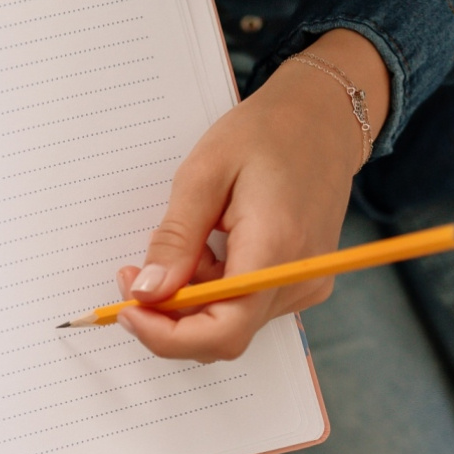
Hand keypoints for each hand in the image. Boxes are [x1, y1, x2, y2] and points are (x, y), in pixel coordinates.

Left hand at [116, 28, 389, 360]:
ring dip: (191, 297)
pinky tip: (210, 248)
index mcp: (277, 250)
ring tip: (186, 240)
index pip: (222, 332)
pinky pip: (245, 306)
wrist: (323, 118)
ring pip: (229, 322)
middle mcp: (298, 279)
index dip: (168, 336)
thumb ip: (175, 239)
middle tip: (135, 274)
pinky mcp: (301, 282)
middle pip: (222, 335)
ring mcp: (304, 285)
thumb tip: (147, 292)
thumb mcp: (203, 174)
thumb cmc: (265, 134)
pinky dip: (213, 289)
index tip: (130, 311)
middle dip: (169, 315)